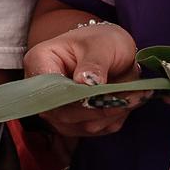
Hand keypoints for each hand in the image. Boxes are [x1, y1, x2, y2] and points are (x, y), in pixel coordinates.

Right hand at [25, 24, 148, 136]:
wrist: (109, 48)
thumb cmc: (101, 40)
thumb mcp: (100, 45)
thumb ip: (93, 64)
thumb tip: (87, 84)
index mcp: (39, 63)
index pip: (48, 91)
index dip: (75, 98)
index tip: (103, 94)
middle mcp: (43, 90)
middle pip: (64, 115)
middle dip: (99, 109)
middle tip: (128, 98)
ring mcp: (57, 109)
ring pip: (82, 126)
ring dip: (110, 114)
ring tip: (130, 95)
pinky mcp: (74, 122)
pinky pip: (95, 129)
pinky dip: (114, 118)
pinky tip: (122, 101)